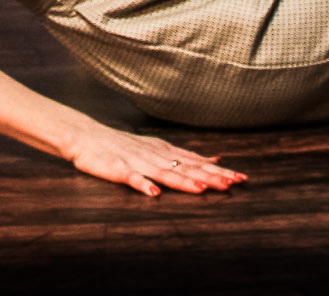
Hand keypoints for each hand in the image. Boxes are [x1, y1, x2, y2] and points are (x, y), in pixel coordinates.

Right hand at [66, 122, 247, 197]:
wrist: (87, 136)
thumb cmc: (125, 146)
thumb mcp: (160, 148)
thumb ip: (186, 156)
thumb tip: (217, 160)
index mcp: (166, 152)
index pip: (197, 163)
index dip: (219, 172)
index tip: (241, 178)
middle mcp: (156, 156)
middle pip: (186, 169)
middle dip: (210, 177)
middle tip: (232, 184)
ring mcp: (137, 162)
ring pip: (164, 173)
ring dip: (184, 182)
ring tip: (202, 189)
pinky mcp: (117, 169)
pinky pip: (132, 178)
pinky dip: (143, 185)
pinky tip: (154, 193)